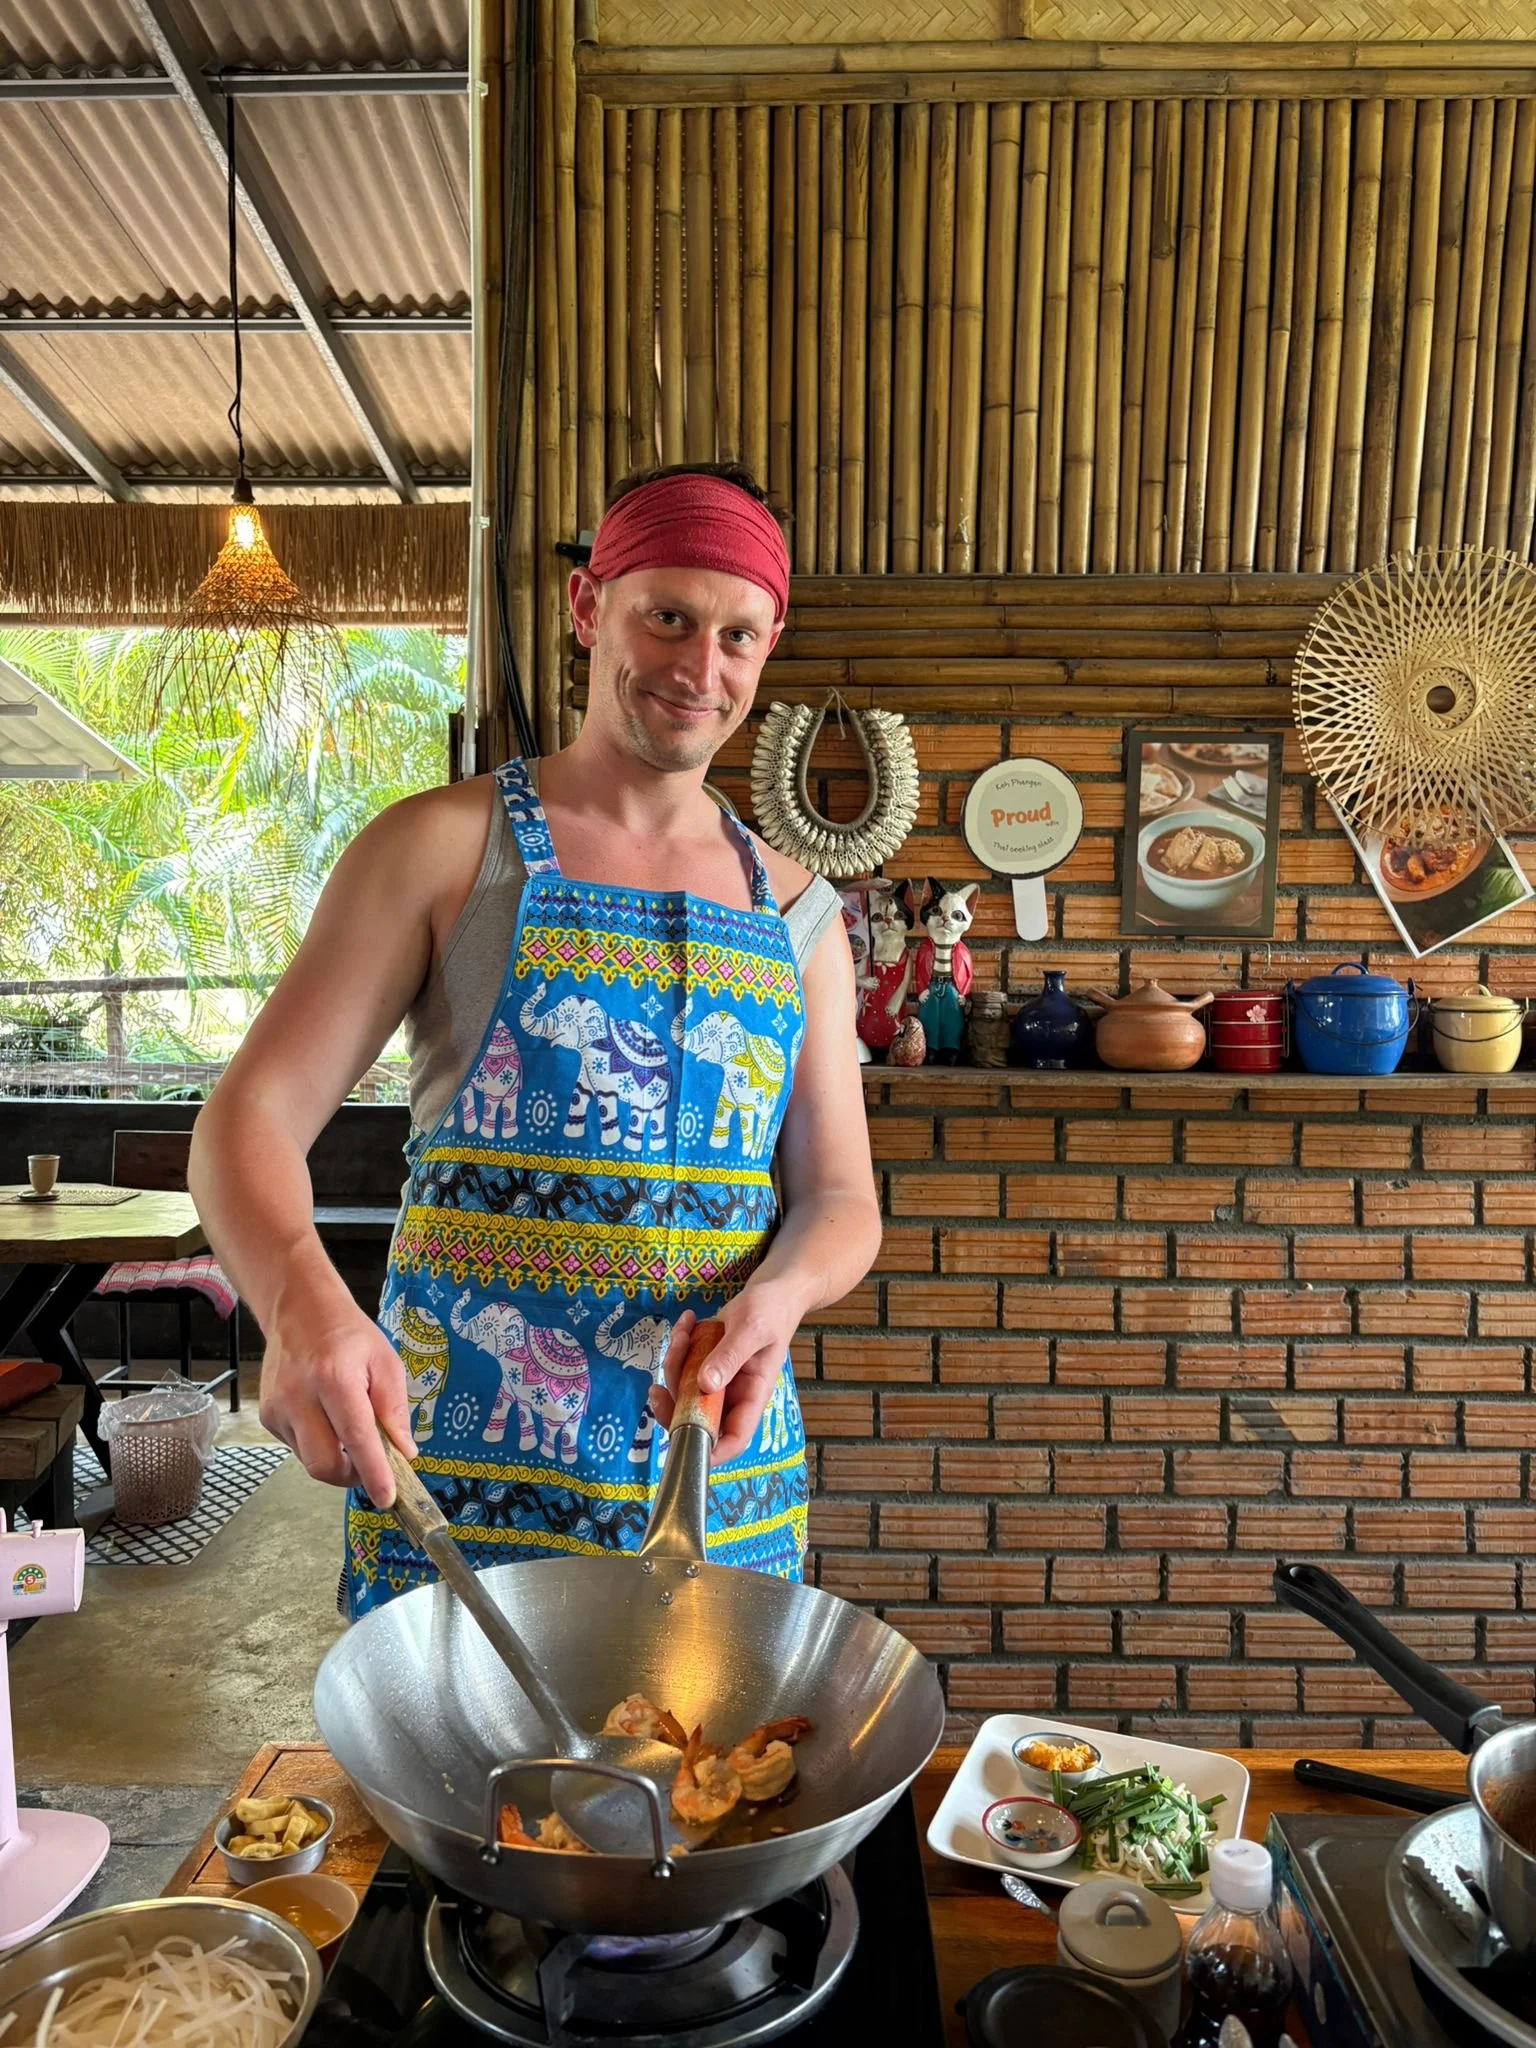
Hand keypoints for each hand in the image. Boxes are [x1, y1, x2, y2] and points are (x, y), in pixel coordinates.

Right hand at [258, 1287, 412, 1506]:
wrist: (299, 1311)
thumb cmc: (349, 1335)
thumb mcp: (385, 1361)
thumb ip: (395, 1409)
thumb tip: (404, 1452)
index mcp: (334, 1378)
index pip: (356, 1438)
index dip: (373, 1473)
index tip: (387, 1497)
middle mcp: (299, 1397)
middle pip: (324, 1465)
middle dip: (352, 1477)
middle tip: (371, 1465)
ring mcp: (277, 1409)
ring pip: (310, 1462)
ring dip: (336, 1459)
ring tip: (348, 1430)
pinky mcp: (267, 1417)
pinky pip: (298, 1448)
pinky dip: (318, 1446)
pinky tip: (325, 1419)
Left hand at [649, 1285, 797, 1464]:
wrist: (772, 1290)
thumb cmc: (771, 1310)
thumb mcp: (752, 1328)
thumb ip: (730, 1356)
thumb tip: (705, 1385)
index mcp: (752, 1395)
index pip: (734, 1439)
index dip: (710, 1451)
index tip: (681, 1444)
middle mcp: (734, 1394)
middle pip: (698, 1419)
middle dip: (673, 1405)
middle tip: (655, 1388)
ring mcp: (718, 1380)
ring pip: (684, 1390)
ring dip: (675, 1364)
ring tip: (683, 1331)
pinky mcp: (706, 1363)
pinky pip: (684, 1366)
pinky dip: (679, 1346)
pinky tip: (688, 1321)